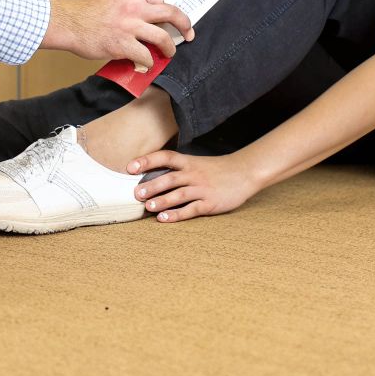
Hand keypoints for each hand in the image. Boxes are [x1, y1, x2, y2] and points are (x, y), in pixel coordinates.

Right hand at [43, 0, 194, 69]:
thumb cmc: (86, 13)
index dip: (176, 8)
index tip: (180, 18)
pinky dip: (148, 62)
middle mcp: (134, 6)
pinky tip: (145, 64)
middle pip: (172, 13)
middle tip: (189, 34)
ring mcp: (129, 25)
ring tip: (169, 53)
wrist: (68, 23)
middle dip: (185, 25)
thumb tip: (150, 20)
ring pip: (163, 37)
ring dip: (170, 48)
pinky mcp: (122, 44)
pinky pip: (146, 56)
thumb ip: (132, 4)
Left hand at [127, 150, 257, 222]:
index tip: (130, 167)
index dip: (147, 161)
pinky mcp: (210, 203)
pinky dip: (177, 215)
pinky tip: (163, 219)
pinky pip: (191, 209)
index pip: (165, 157)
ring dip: (162, 201)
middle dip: (152, 186)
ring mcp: (202, 189)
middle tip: (135, 193)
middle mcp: (194, 174)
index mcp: (188, 162)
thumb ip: (177, 168)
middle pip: (170, 178)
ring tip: (147, 207)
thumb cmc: (215, 170)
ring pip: (179, 194)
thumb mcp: (196, 163)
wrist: (244, 173)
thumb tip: (149, 175)